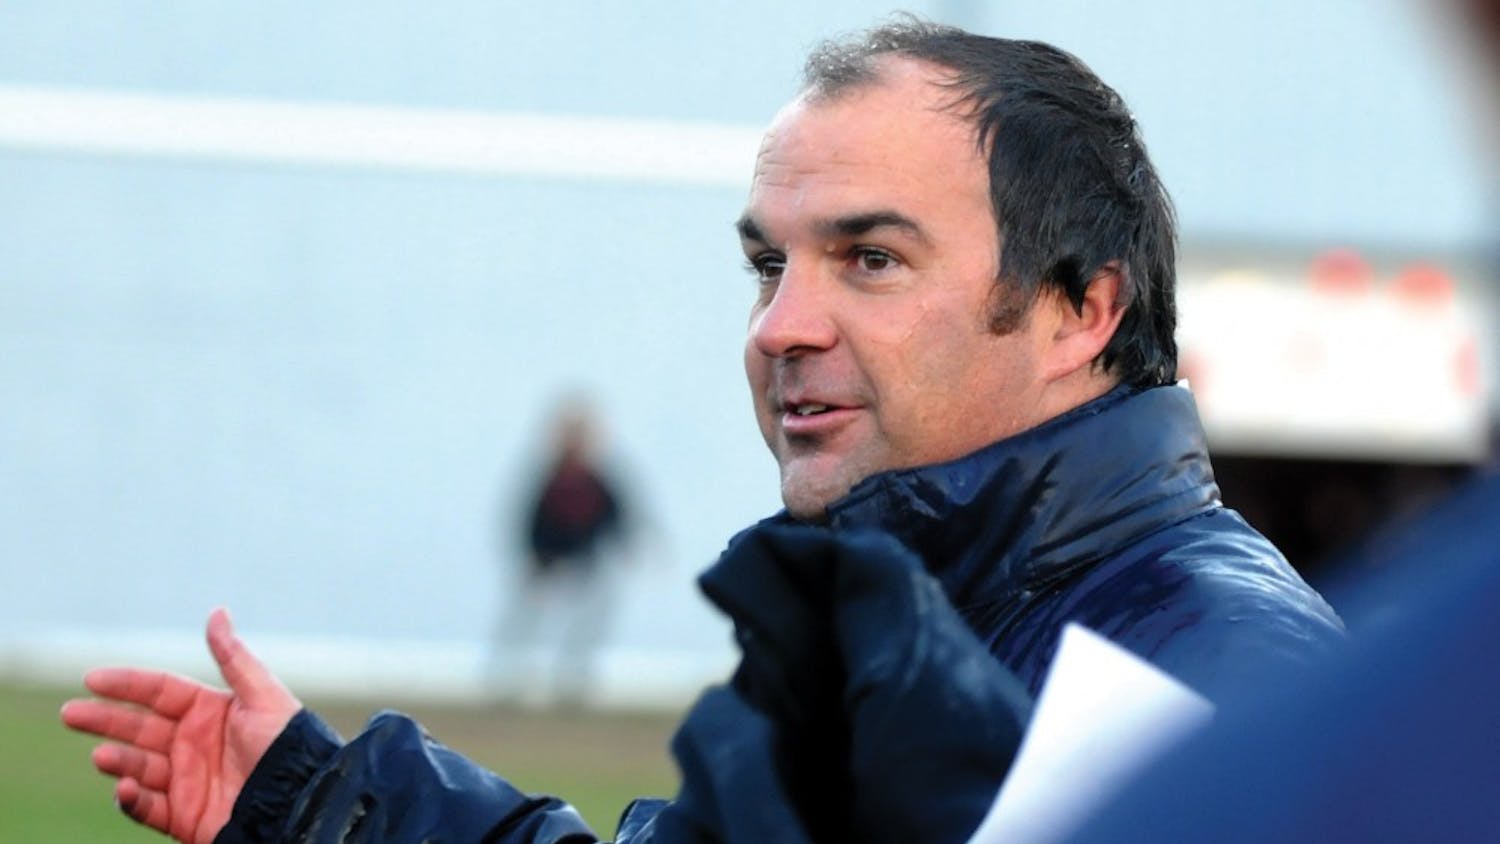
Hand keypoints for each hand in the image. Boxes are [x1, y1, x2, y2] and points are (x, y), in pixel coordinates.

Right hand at [60, 608, 300, 843]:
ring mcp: (186, 780)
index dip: (127, 684)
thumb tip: (216, 611)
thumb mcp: (263, 697)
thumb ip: (233, 658)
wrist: (303, 801)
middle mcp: (193, 744)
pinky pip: (148, 808)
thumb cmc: (288, 746)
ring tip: (102, 755)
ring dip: (118, 760)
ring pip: (138, 766)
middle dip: (104, 720)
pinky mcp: (184, 816)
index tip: (92, 678)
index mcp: (210, 712)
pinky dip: (132, 800)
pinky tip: (124, 788)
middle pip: (138, 727)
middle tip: (70, 713)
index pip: (159, 692)